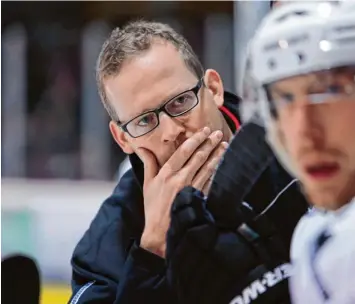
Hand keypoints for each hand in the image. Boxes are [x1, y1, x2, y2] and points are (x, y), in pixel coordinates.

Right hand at [137, 127, 226, 256]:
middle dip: (209, 143)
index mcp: (167, 173)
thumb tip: (141, 147)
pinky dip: (216, 171)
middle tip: (218, 133)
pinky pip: (209, 181)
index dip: (195, 139)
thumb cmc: (152, 207)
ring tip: (224, 145)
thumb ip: (148, 164)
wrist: (161, 231)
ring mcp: (191, 188)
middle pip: (198, 157)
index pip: (184, 151)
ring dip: (216, 155)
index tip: (204, 131)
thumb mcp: (147, 183)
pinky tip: (221, 163)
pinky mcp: (198, 198)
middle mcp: (180, 178)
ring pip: (207, 167)